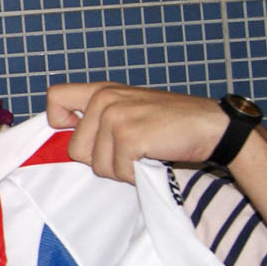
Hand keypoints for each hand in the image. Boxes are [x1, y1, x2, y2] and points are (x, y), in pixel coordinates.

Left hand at [45, 83, 231, 184]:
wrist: (212, 126)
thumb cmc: (172, 122)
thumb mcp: (131, 107)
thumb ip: (100, 116)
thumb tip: (71, 143)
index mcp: (101, 90)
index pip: (54, 98)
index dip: (60, 123)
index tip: (82, 133)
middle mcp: (104, 99)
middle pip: (75, 150)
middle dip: (101, 160)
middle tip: (131, 150)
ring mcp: (115, 116)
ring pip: (97, 165)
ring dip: (122, 169)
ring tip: (145, 152)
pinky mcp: (128, 136)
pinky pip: (119, 171)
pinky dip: (137, 175)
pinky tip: (154, 158)